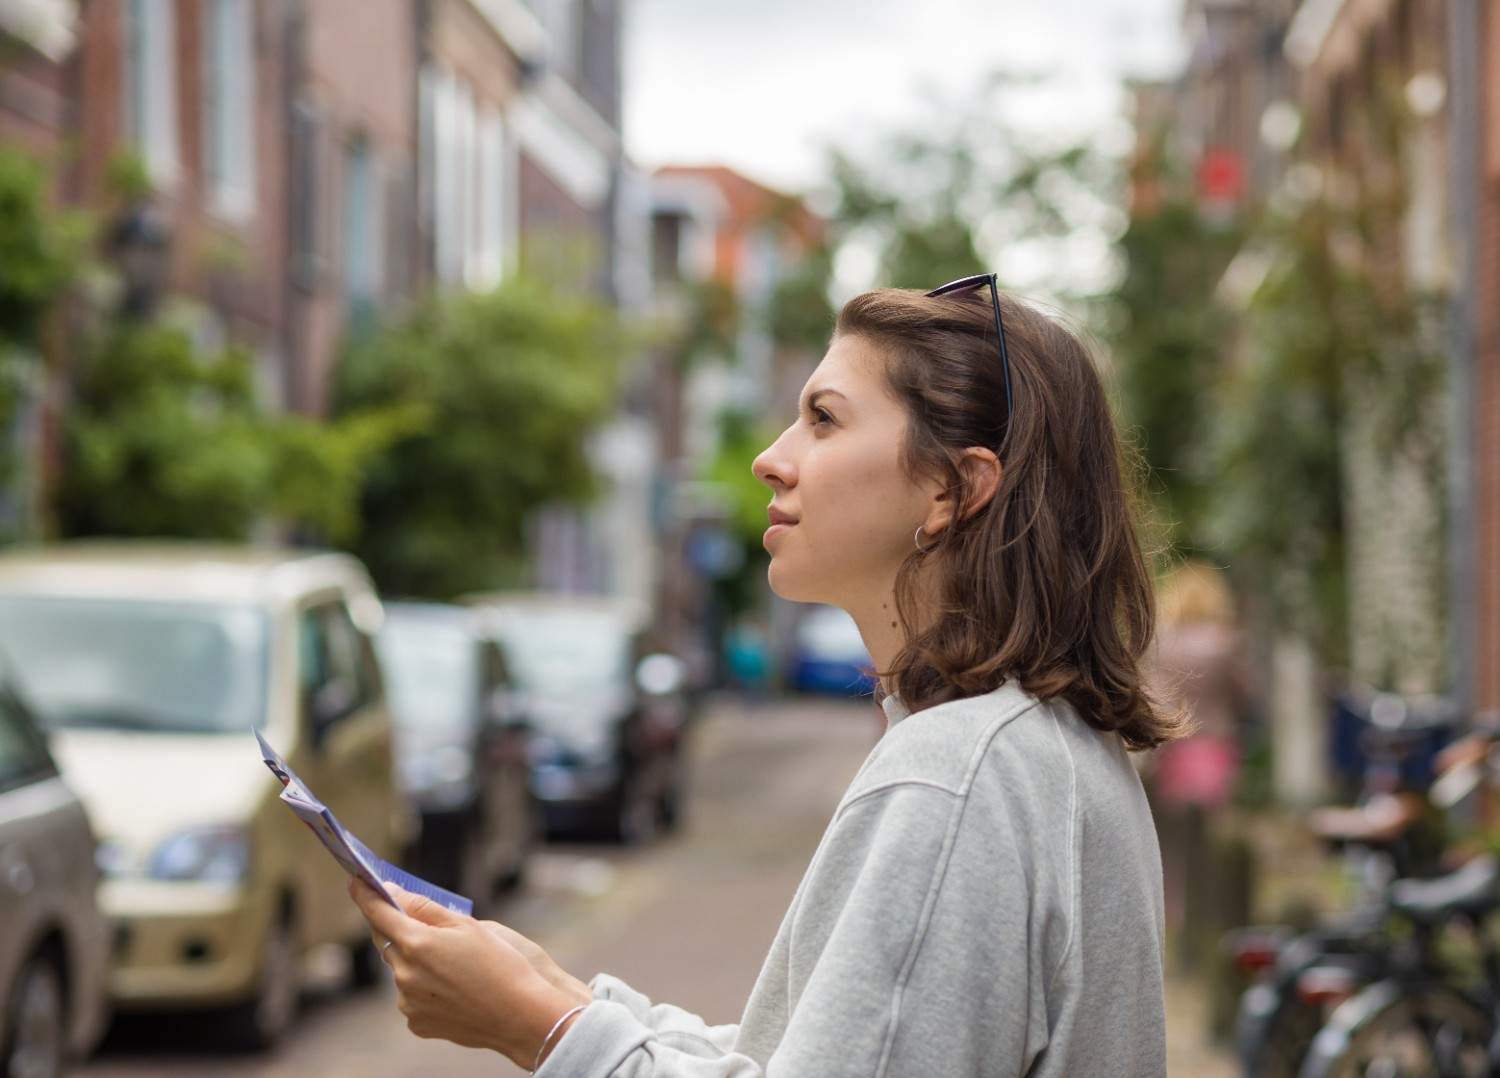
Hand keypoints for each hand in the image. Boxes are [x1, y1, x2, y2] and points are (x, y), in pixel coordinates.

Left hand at [350, 878, 584, 1067]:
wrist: (520, 1015)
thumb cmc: (499, 964)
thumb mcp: (466, 925)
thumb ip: (424, 908)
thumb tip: (394, 894)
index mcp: (416, 944)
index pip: (378, 913)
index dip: (365, 894)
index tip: (356, 881)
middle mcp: (404, 975)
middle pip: (386, 941)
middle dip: (397, 928)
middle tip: (419, 921)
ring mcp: (408, 1002)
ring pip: (400, 970)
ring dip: (414, 960)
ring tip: (454, 964)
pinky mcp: (417, 1022)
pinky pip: (411, 996)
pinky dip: (424, 986)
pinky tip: (453, 988)